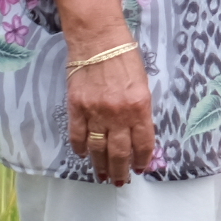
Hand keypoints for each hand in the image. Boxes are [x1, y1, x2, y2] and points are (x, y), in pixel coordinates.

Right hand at [64, 36, 154, 183]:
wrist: (97, 39)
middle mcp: (118, 114)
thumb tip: (138, 133)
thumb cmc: (125, 57)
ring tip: (102, 176)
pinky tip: (83, 154)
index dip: (142, 159)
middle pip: (119, 152)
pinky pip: (77, 135)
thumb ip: (140, 109)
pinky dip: (79, 148)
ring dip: (100, 165)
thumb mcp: (143, 83)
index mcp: (139, 106)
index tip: (140, 168)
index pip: (143, 142)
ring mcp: (95, 112)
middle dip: (120, 170)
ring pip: (98, 148)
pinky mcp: (77, 107)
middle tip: (120, 181)